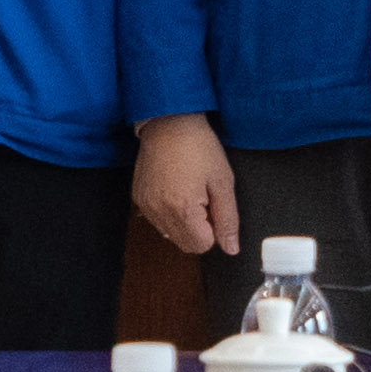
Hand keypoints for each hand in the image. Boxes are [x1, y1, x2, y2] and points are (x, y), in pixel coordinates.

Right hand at [132, 114, 237, 256]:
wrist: (169, 123)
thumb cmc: (198, 147)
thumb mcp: (223, 181)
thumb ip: (228, 219)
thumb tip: (232, 248)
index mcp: (182, 210)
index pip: (202, 246)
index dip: (214, 229)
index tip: (214, 205)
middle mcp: (159, 213)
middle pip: (185, 244)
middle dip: (200, 229)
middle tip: (203, 198)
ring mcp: (146, 207)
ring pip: (170, 235)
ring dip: (184, 222)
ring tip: (189, 191)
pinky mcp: (139, 199)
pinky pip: (157, 220)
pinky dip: (169, 213)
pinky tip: (175, 189)